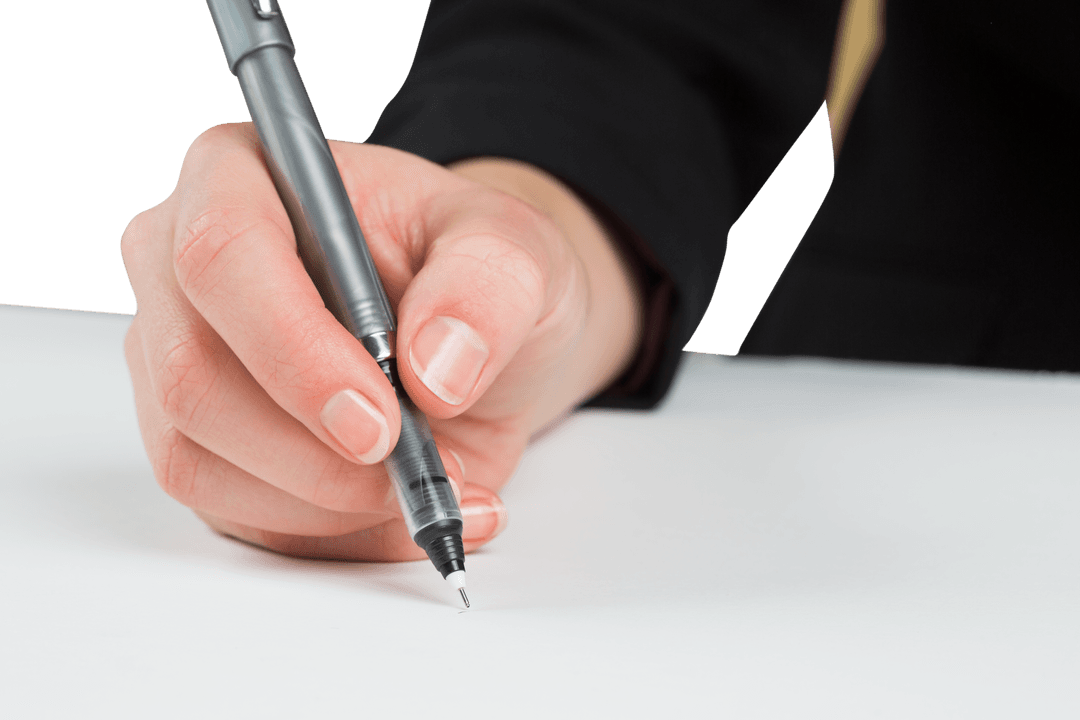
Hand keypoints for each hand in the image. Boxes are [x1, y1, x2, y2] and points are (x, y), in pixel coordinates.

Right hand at [121, 122, 640, 560]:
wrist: (475, 343)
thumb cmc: (476, 276)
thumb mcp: (518, 253)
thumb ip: (488, 288)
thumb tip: (434, 368)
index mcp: (243, 179)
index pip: (222, 254)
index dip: (293, 349)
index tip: (379, 419)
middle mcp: (185, 272)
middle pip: (191, 375)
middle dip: (313, 448)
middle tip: (415, 465)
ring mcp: (181, 364)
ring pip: (197, 459)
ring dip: (328, 500)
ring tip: (436, 482)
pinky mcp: (205, 446)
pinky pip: (234, 515)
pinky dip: (332, 534)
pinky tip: (409, 509)